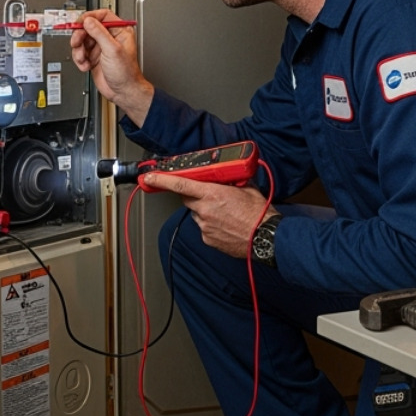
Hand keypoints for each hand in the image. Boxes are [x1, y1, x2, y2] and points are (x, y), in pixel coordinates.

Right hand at [69, 8, 152, 123]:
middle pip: (88, 28)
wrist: (123, 92)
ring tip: (82, 59)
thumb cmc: (126, 73)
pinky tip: (86, 66)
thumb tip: (89, 21)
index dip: (89, 17)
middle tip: (76, 42)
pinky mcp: (93, 57)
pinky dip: (80, 59)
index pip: (102, 16)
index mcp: (119, 31)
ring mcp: (101, 47)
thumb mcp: (112, 50)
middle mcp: (110, 38)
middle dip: (80, 36)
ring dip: (79, 50)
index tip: (80, 22)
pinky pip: (80, 53)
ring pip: (82, 40)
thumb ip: (99, 33)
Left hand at [143, 173, 273, 259]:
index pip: (180, 185)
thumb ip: (232, 181)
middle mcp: (205, 210)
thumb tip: (230, 175)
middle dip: (194, 196)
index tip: (149, 178)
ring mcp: (205, 227)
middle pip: (187, 199)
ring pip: (197, 214)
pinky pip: (204, 228)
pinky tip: (226, 225)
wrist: (266, 238)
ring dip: (206, 211)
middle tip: (210, 195)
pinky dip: (211, 225)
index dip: (161, 180)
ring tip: (226, 214)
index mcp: (212, 194)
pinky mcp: (208, 239)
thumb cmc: (259, 213)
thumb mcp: (247, 188)